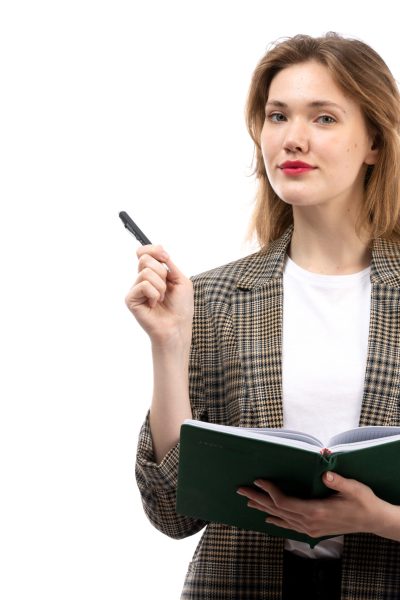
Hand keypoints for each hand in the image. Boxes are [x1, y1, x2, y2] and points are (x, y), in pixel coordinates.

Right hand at [125, 244, 193, 346]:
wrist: (178, 326)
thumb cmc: (181, 307)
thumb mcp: (181, 280)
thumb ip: (169, 264)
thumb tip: (159, 250)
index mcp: (153, 273)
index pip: (144, 252)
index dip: (154, 250)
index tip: (165, 258)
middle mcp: (142, 280)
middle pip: (144, 258)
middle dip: (161, 272)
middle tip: (166, 288)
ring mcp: (135, 289)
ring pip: (146, 272)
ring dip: (160, 286)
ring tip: (161, 299)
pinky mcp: (131, 299)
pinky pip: (143, 285)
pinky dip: (154, 294)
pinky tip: (154, 304)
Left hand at [237, 472, 394, 538]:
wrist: (373, 520)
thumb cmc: (363, 501)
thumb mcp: (353, 488)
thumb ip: (338, 481)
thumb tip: (325, 472)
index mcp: (316, 511)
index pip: (285, 502)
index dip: (270, 492)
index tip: (258, 480)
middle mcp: (310, 522)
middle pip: (277, 510)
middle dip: (258, 499)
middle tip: (241, 490)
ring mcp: (311, 529)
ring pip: (281, 519)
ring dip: (264, 508)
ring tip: (248, 501)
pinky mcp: (314, 531)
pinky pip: (290, 526)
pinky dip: (277, 521)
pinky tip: (268, 518)